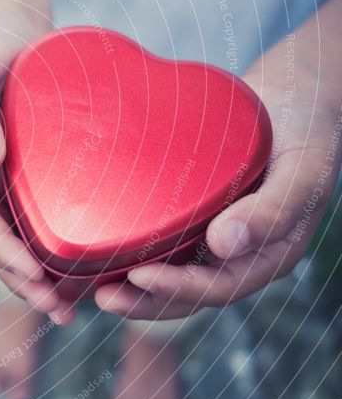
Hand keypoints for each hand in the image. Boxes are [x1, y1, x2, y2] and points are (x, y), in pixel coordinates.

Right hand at [0, 8, 76, 323]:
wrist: (4, 22)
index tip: (35, 275)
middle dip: (20, 278)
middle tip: (58, 310)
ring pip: (11, 235)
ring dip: (35, 273)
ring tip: (70, 306)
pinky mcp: (18, 171)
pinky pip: (30, 215)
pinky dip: (49, 244)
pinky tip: (79, 264)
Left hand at [94, 62, 341, 319]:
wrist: (290, 98)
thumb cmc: (303, 131)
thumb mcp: (301, 169)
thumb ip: (272, 210)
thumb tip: (225, 246)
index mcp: (270, 254)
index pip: (221, 286)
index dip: (180, 288)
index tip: (139, 276)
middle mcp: (241, 255)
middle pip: (191, 293)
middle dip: (146, 300)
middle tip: (103, 297)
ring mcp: (217, 239)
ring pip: (174, 274)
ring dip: (136, 288)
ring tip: (96, 289)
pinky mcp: (197, 219)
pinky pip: (167, 245)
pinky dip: (138, 255)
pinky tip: (104, 255)